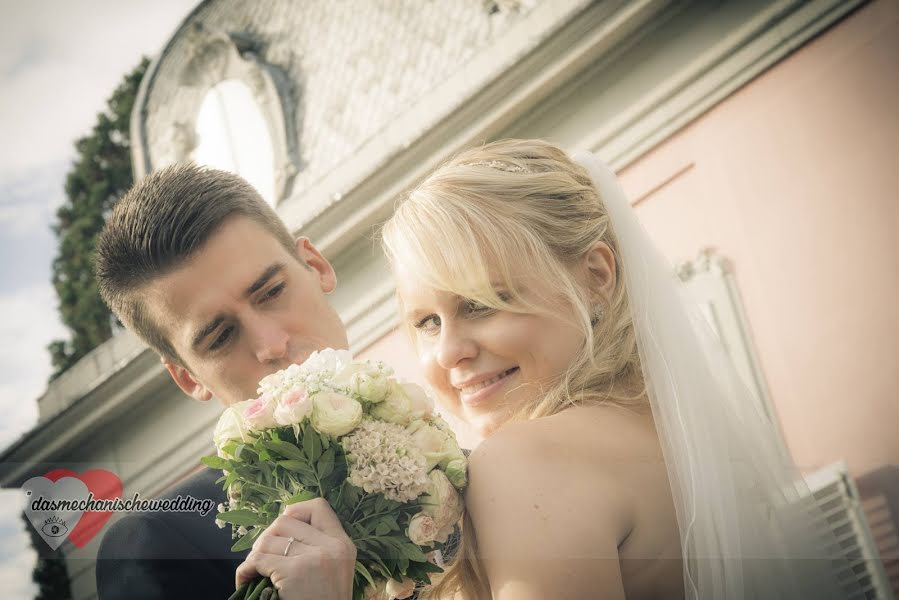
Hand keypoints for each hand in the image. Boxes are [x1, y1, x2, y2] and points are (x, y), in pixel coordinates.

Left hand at [236, 498, 356, 599]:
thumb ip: (318, 547)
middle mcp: (332, 547)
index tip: (283, 529)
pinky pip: (258, 560)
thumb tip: (283, 523)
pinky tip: (246, 579)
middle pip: (286, 521)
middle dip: (266, 537)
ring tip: (255, 572)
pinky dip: (245, 570)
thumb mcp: (334, 570)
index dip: (296, 511)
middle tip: (262, 557)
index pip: (319, 507)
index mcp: (343, 545)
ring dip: (254, 556)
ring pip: (268, 540)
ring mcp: (314, 559)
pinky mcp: (294, 573)